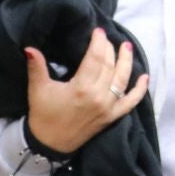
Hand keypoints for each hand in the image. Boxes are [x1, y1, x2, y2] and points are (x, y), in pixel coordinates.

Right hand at [24, 28, 149, 155]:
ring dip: (127, 62)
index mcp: (81, 88)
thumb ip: (36, 66)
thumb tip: (29, 47)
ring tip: (127, 47)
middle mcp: (99, 97)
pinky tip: (145, 77)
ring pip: (122, 80)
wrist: (50, 144)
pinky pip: (131, 102)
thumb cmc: (43, 115)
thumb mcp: (38, 89)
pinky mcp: (112, 117)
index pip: (96, 58)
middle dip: (110, 49)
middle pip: (110, 66)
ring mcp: (108, 108)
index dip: (98, 42)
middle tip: (107, 37)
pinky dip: (139, 90)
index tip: (98, 31)